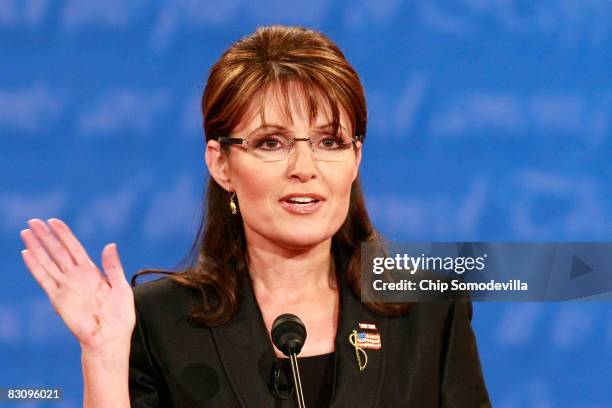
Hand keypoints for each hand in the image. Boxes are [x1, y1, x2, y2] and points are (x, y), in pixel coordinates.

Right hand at [20, 218, 135, 351]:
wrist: (110, 338)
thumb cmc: (119, 316)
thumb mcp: (121, 287)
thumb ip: (113, 266)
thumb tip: (109, 245)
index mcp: (92, 272)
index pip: (74, 248)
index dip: (64, 234)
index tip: (53, 221)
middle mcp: (76, 277)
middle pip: (57, 251)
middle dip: (46, 236)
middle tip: (33, 220)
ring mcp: (65, 287)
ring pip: (48, 262)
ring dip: (37, 247)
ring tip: (26, 232)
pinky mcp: (58, 299)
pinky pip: (44, 279)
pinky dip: (35, 266)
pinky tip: (27, 253)